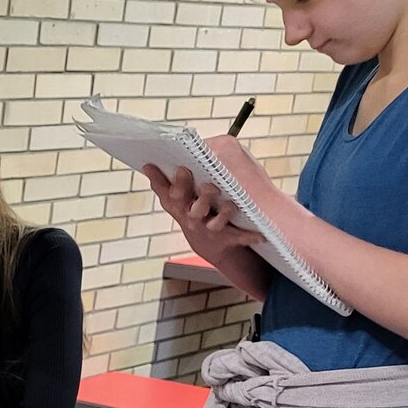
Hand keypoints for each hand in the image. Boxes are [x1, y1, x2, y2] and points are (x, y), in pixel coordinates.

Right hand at [140, 159, 264, 255]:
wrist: (207, 242)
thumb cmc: (189, 211)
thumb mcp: (172, 200)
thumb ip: (161, 183)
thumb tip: (147, 164)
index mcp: (180, 207)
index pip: (173, 196)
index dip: (177, 184)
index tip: (182, 169)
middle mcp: (193, 219)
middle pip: (195, 210)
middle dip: (202, 199)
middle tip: (210, 185)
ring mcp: (211, 229)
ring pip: (216, 224)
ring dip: (224, 215)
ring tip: (232, 205)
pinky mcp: (228, 238)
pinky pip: (240, 238)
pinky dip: (250, 236)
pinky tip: (261, 234)